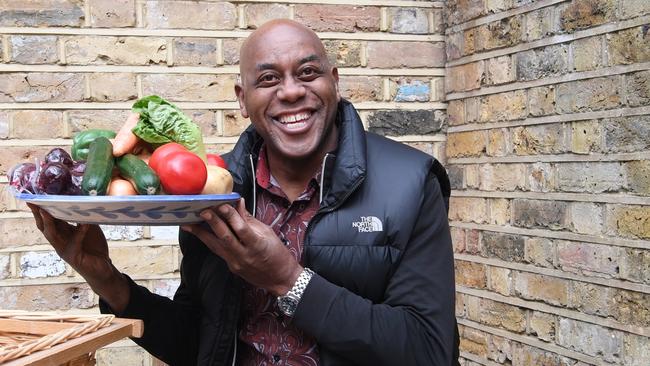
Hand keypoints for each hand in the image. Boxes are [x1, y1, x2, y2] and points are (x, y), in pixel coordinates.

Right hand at [28, 203, 129, 311]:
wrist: (103, 269)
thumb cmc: (94, 248)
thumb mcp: (89, 229)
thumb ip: (83, 218)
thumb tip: (83, 200)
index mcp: (62, 233)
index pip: (49, 218)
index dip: (42, 208)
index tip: (36, 195)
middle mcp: (59, 241)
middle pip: (44, 225)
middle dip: (37, 213)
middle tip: (32, 201)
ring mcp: (64, 249)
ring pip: (51, 234)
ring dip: (48, 222)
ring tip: (45, 211)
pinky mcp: (73, 256)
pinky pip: (74, 242)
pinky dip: (79, 232)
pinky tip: (84, 223)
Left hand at [181, 198, 302, 295]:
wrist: (280, 278)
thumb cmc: (277, 253)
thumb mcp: (267, 233)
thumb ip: (249, 219)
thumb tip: (238, 202)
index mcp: (257, 245)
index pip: (242, 229)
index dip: (231, 216)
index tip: (222, 204)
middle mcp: (244, 255)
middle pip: (226, 237)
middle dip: (213, 223)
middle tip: (202, 211)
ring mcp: (236, 263)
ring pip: (216, 246)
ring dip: (201, 234)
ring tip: (188, 223)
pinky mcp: (231, 267)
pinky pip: (218, 252)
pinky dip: (209, 241)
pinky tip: (200, 233)